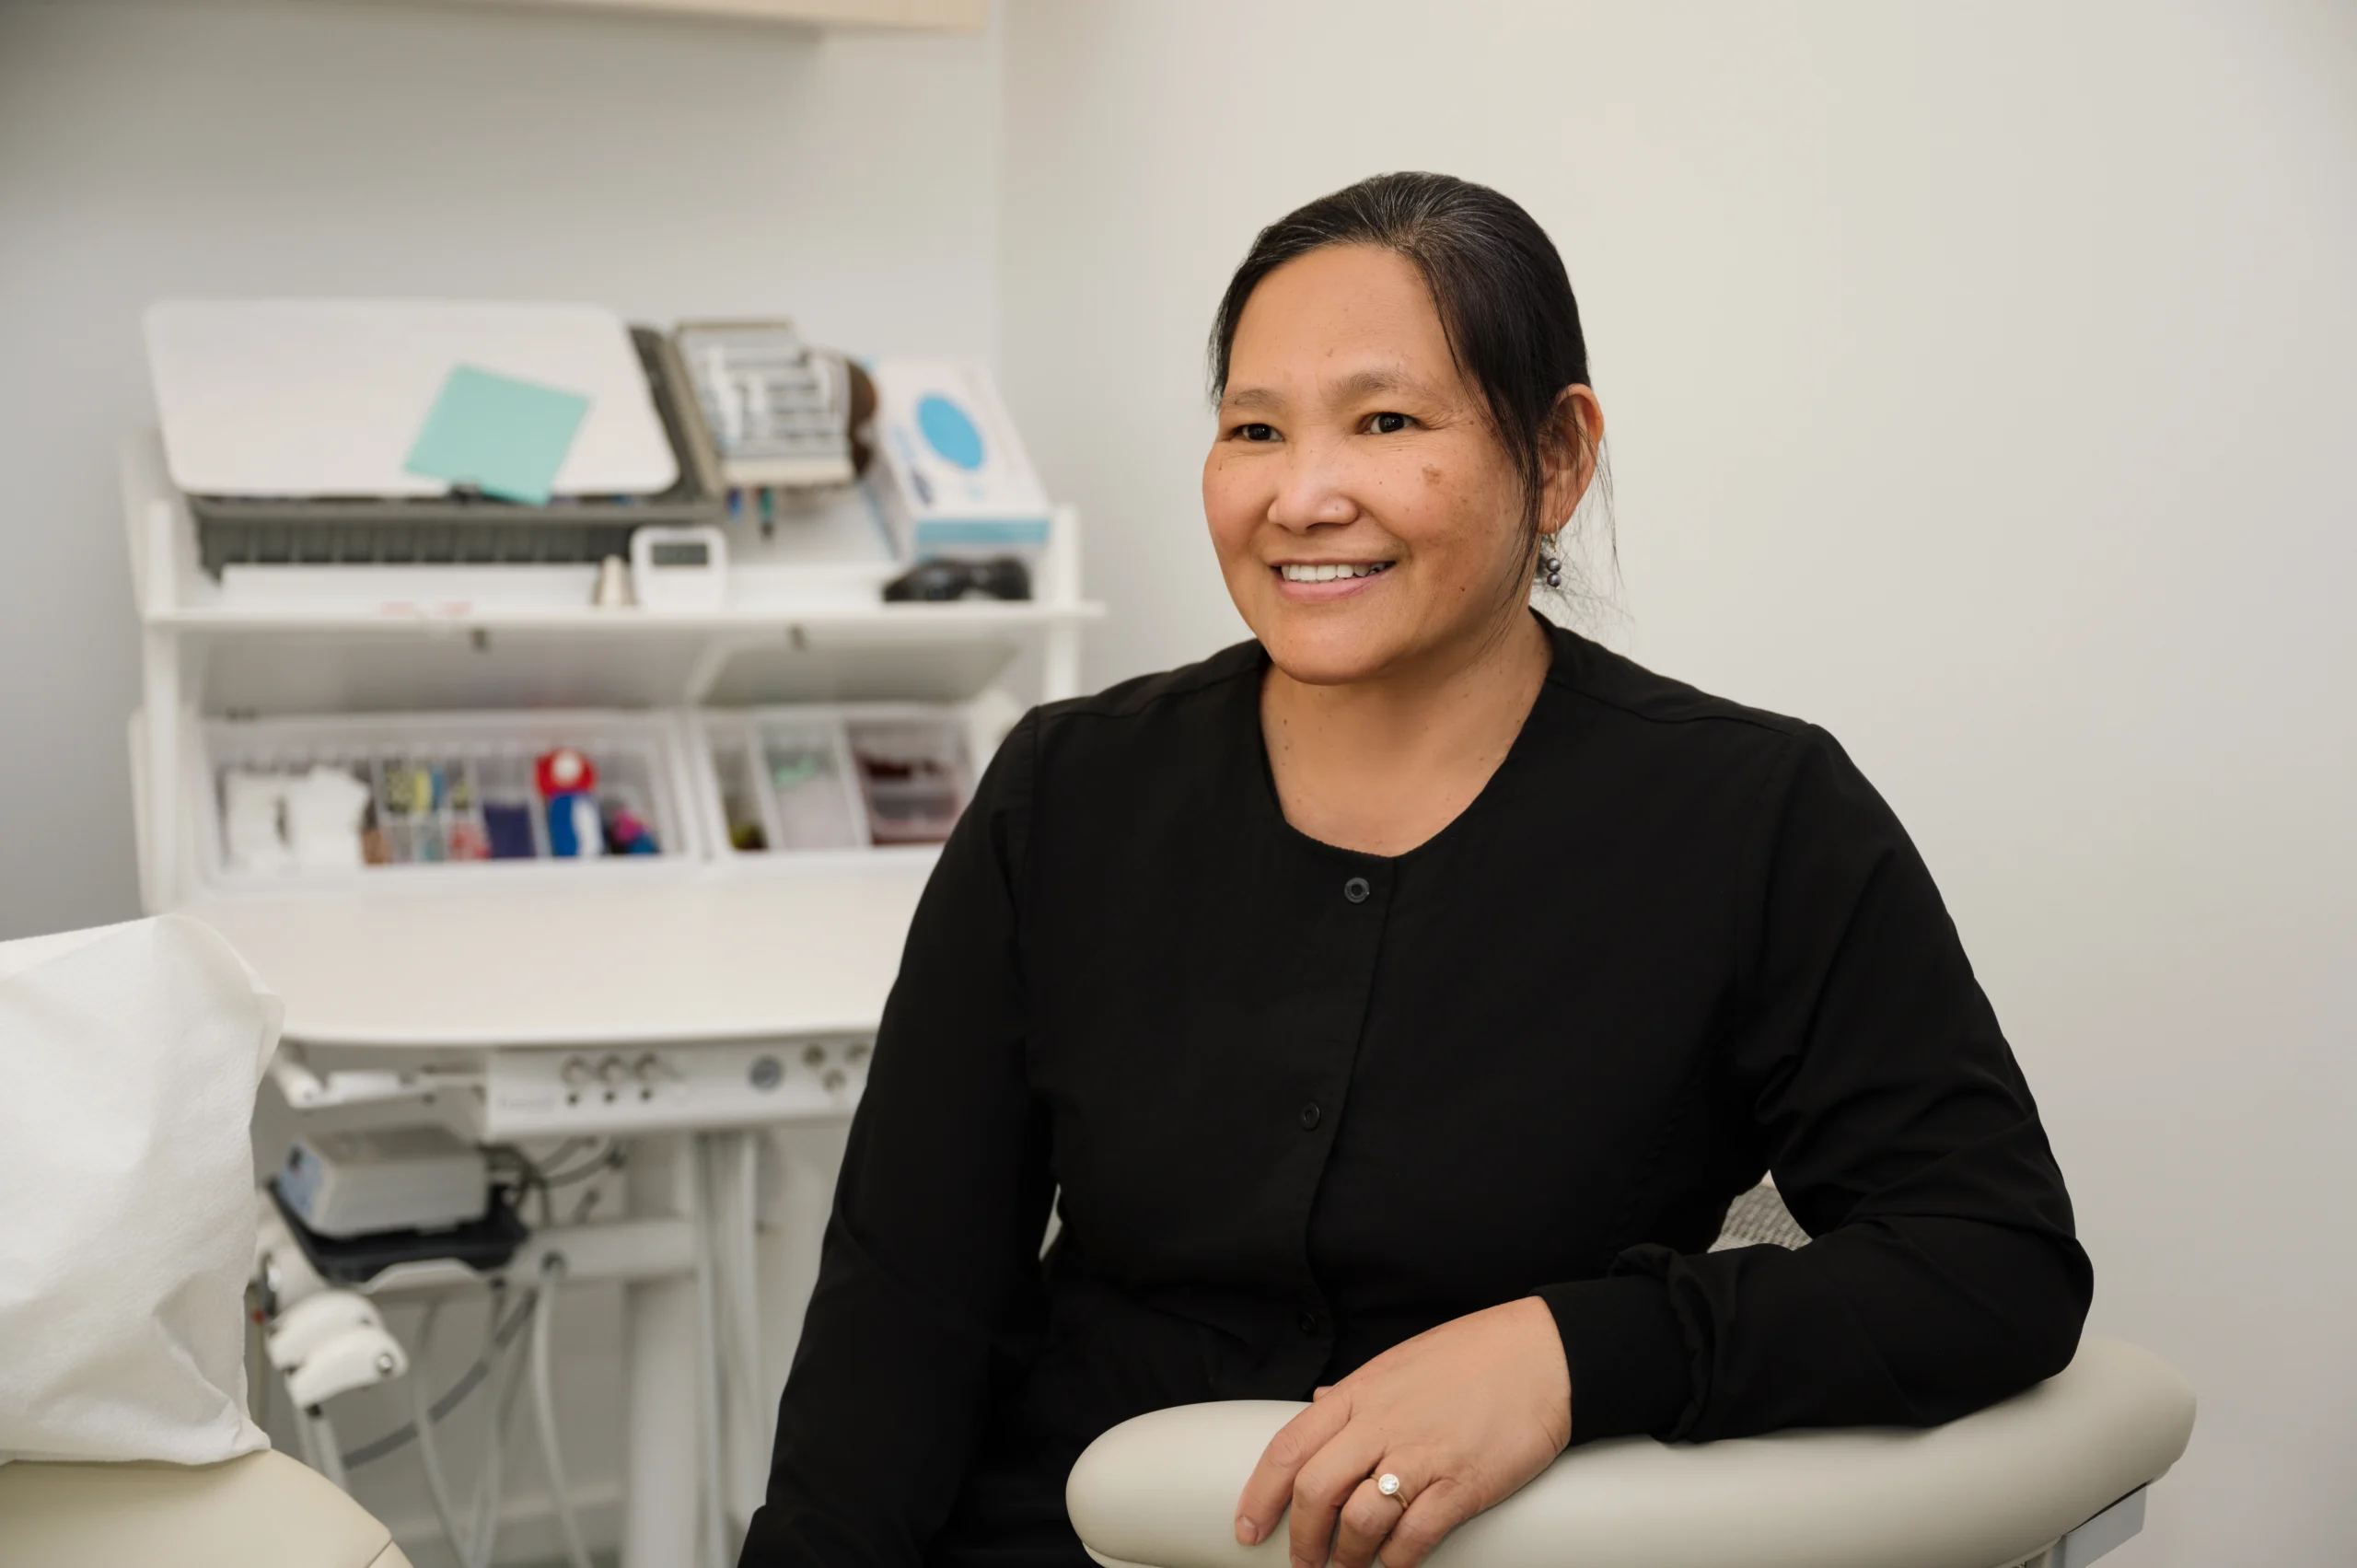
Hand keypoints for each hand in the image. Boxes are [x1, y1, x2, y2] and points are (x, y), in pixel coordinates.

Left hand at [1232, 1297, 1571, 1567]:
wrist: (1545, 1354)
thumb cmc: (1475, 1355)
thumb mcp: (1400, 1361)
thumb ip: (1356, 1392)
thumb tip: (1318, 1402)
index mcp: (1360, 1394)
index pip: (1287, 1448)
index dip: (1259, 1495)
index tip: (1248, 1529)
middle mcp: (1381, 1425)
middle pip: (1314, 1491)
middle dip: (1301, 1540)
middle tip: (1302, 1565)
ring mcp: (1421, 1455)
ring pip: (1358, 1521)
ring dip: (1347, 1558)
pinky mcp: (1462, 1484)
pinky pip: (1415, 1536)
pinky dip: (1398, 1561)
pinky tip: (1396, 1564)